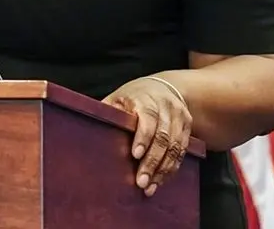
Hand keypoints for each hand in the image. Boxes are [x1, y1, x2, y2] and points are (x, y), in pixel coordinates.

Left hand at [104, 75, 192, 196]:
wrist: (165, 87)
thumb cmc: (134, 96)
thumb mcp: (118, 98)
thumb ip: (107, 112)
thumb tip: (85, 131)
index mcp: (145, 98)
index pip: (147, 119)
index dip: (143, 138)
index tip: (135, 155)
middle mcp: (165, 106)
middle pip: (162, 137)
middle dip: (152, 162)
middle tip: (141, 182)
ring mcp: (179, 116)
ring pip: (175, 146)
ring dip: (163, 169)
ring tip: (150, 187)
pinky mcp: (187, 126)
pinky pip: (182, 150)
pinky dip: (172, 167)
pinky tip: (161, 180)